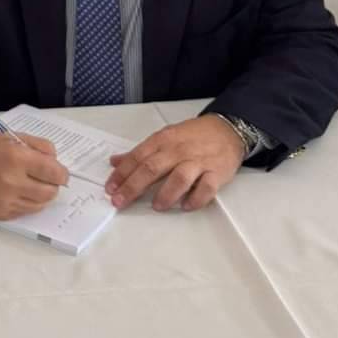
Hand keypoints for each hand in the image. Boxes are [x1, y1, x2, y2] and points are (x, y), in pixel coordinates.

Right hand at [0, 129, 68, 221]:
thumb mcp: (14, 136)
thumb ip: (40, 147)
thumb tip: (56, 163)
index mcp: (17, 158)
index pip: (55, 173)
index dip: (61, 173)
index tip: (60, 173)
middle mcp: (11, 181)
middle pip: (49, 193)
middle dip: (52, 185)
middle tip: (46, 179)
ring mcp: (3, 200)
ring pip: (38, 206)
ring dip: (39, 196)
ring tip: (30, 184)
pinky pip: (22, 213)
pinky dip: (24, 203)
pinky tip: (16, 192)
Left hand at [106, 116, 245, 212]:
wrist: (227, 130)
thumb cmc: (192, 136)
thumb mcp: (164, 137)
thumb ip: (140, 152)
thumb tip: (115, 162)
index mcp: (163, 140)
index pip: (138, 157)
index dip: (122, 173)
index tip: (110, 188)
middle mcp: (178, 150)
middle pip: (152, 168)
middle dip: (134, 186)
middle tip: (120, 202)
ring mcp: (198, 161)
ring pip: (179, 177)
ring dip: (166, 193)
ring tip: (156, 207)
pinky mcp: (217, 172)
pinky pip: (206, 188)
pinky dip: (196, 198)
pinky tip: (186, 206)